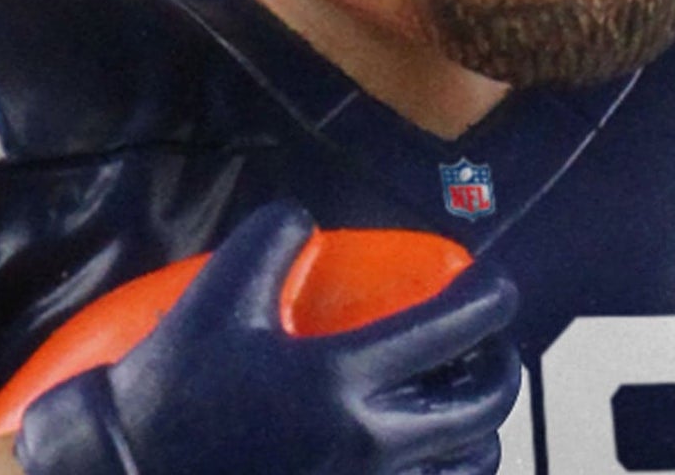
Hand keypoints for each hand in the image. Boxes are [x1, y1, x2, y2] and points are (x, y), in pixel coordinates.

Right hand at [14, 201, 520, 474]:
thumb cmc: (173, 390)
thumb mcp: (217, 292)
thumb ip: (274, 239)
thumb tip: (309, 225)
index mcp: (342, 380)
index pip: (450, 332)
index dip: (489, 301)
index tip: (497, 286)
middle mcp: (368, 446)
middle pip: (477, 412)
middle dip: (501, 373)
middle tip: (492, 350)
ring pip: (464, 473)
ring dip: (478, 437)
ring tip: (463, 413)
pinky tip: (426, 463)